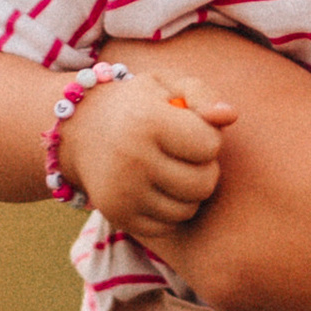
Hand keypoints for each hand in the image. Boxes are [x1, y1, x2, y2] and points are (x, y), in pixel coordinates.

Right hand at [57, 75, 233, 245]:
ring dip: (189, 192)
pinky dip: (170, 211)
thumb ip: (203, 94)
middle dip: (204, 168)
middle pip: (204, 183)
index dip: (208, 136)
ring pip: (189, 209)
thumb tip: (229, 115)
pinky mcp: (118, 216)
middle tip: (184, 154)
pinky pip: (168, 226)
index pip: (210, 145)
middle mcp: (132, 160)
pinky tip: (156, 189)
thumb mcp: (166, 84)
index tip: (188, 128)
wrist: (81, 129)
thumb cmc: (138, 104)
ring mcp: (123, 192)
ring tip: (171, 170)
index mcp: (147, 122)